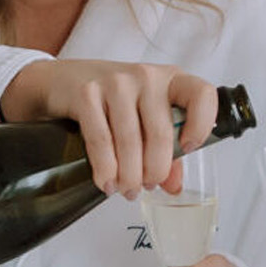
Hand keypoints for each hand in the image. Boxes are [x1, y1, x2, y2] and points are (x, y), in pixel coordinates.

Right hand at [0, 59, 217, 197]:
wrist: (63, 80)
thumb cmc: (113, 101)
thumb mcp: (145, 117)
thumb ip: (166, 149)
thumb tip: (174, 186)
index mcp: (171, 80)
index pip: (202, 94)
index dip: (202, 125)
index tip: (188, 149)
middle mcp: (146, 76)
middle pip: (161, 134)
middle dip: (154, 171)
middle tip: (146, 187)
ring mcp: (116, 82)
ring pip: (130, 141)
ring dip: (128, 175)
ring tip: (126, 190)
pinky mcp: (87, 94)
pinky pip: (101, 140)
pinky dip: (105, 168)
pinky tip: (106, 182)